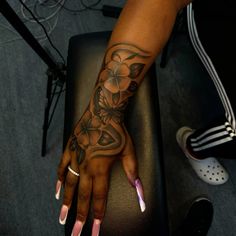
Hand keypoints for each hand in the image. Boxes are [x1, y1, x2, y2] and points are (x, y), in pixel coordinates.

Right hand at [55, 42, 149, 235]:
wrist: (103, 112)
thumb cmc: (118, 132)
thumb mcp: (129, 153)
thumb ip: (132, 174)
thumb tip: (140, 192)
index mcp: (101, 169)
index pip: (99, 199)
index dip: (97, 217)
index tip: (93, 232)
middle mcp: (86, 168)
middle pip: (82, 197)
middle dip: (80, 217)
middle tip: (75, 233)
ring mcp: (75, 159)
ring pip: (69, 186)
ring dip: (66, 204)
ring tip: (63, 218)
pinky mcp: (69, 150)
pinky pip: (61, 169)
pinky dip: (59, 182)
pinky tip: (57, 192)